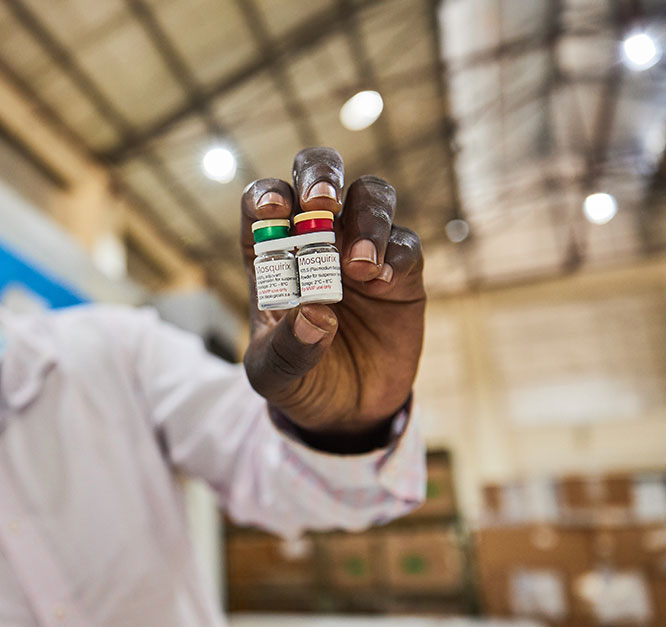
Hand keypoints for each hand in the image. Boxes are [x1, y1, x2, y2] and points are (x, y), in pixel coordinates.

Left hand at [241, 147, 425, 436]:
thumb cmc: (299, 379)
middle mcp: (316, 238)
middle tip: (322, 202)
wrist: (347, 412)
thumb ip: (287, 349)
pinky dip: (394, 255)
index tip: (275, 210)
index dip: (267, 195)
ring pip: (371, 197)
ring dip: (366, 219)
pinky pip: (405, 245)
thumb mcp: (275, 375)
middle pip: (319, 174)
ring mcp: (361, 248)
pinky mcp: (400, 272)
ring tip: (358, 265)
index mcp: (271, 252)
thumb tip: (316, 316)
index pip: (261, 203)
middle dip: (321, 175)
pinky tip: (379, 283)